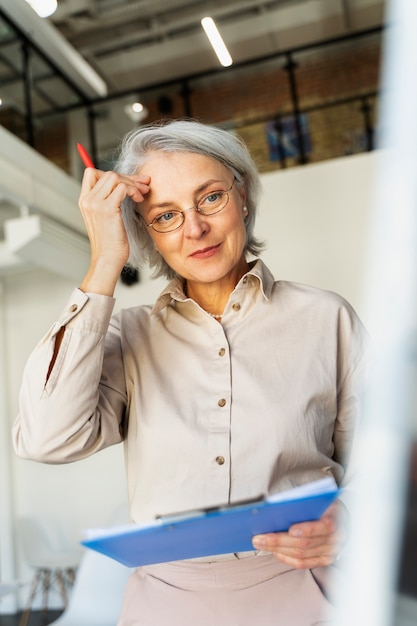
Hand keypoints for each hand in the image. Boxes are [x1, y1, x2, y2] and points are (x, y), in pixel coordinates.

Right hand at [78, 169, 149, 293]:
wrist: (108, 258)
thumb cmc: (111, 241)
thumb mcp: (106, 217)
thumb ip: (109, 200)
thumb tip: (127, 182)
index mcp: (85, 200)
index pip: (92, 173)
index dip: (112, 174)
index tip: (129, 181)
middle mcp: (87, 200)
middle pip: (107, 173)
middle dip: (128, 177)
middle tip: (143, 185)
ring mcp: (95, 203)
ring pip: (115, 177)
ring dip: (132, 183)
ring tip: (142, 194)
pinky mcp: (107, 209)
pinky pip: (122, 188)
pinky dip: (133, 190)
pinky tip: (139, 200)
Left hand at [252, 500, 347, 568]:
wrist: (343, 515)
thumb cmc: (326, 504)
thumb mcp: (319, 497)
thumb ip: (305, 501)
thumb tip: (278, 505)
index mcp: (336, 518)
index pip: (324, 526)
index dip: (307, 529)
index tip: (291, 530)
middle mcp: (336, 538)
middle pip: (305, 543)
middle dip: (279, 541)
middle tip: (259, 538)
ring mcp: (331, 551)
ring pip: (302, 554)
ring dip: (278, 550)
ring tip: (261, 544)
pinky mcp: (325, 560)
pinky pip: (304, 563)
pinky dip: (287, 558)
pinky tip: (275, 552)